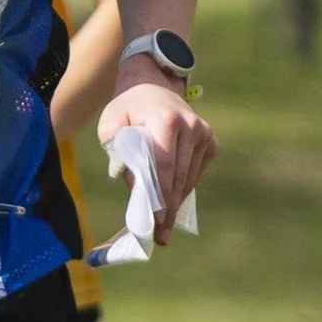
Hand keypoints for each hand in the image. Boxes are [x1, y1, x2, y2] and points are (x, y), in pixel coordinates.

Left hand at [96, 69, 213, 223]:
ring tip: (164, 227)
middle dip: (167, 209)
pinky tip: (172, 201)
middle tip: (160, 237)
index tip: (155, 222)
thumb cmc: (126, 108)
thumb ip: (119, 155)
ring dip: (175, 202)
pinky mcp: (210, 140)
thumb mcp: (111, 127)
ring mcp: (203, 133)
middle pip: (178, 177)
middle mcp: (191, 126)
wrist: (151, 84)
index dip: (160, 197)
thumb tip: (136, 188)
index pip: (164, 166)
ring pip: (189, 178)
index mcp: (165, 120)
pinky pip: (196, 172)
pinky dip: (184, 187)